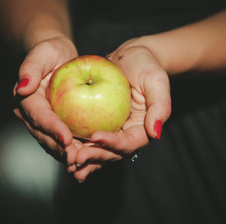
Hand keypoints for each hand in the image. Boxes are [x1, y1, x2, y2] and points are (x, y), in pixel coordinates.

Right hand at [13, 36, 78, 164]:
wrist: (57, 58)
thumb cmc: (49, 52)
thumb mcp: (42, 53)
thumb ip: (30, 68)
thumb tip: (22, 87)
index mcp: (25, 100)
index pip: (38, 117)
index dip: (52, 129)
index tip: (66, 138)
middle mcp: (31, 115)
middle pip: (45, 135)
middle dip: (60, 149)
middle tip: (77, 158)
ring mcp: (43, 122)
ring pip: (54, 142)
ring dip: (67, 154)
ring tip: (83, 162)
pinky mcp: (56, 125)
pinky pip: (64, 139)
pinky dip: (74, 148)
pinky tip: (88, 156)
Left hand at [72, 37, 171, 181]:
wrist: (131, 57)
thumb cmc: (147, 65)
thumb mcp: (156, 81)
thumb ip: (161, 107)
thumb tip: (155, 133)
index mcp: (142, 129)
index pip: (128, 143)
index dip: (112, 143)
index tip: (95, 136)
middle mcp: (127, 134)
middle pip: (112, 153)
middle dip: (95, 156)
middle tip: (77, 157)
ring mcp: (113, 131)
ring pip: (100, 151)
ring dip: (86, 160)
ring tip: (69, 164)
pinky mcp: (99, 125)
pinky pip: (89, 139)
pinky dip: (78, 147)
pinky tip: (65, 151)